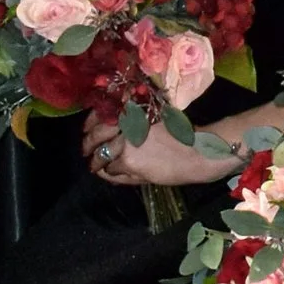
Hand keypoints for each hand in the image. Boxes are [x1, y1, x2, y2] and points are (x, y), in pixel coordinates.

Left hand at [83, 109, 232, 187]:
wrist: (197, 150)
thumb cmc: (182, 133)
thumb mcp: (157, 117)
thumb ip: (135, 119)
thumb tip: (111, 125)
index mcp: (133, 110)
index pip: (101, 114)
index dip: (90, 123)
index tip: (86, 129)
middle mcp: (125, 124)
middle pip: (96, 136)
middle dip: (87, 145)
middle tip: (85, 151)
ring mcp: (125, 143)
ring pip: (101, 156)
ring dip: (97, 163)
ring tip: (96, 166)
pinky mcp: (129, 161)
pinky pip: (112, 171)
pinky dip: (111, 173)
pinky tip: (113, 173)